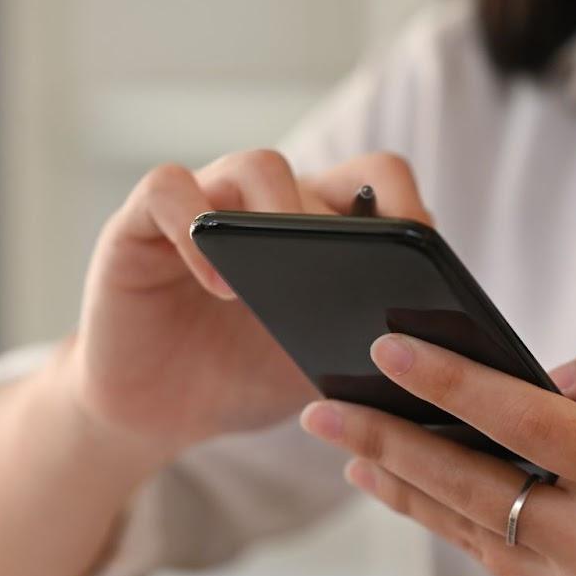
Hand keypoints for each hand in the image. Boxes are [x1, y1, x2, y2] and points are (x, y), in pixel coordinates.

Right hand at [63, 149, 433, 458]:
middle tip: (357, 268)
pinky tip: (220, 282)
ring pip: (255, 163)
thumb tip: (435, 344)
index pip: (375, 182)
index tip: (425, 260)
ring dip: (280, 210)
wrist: (157, 412)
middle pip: (322, 168)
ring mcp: (204, 206)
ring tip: (286, 270)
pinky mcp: (141, 223)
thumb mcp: (319, 365)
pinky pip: (170, 190)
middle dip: (346, 215)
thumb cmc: (244, 377)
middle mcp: (264, 203)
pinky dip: (197, 225)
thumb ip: (367, 341)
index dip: (406, 207)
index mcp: (317, 228)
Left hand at [300, 324, 575, 575]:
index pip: (520, 420)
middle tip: (323, 410)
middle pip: (467, 486)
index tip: (385, 350)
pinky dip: (487, 535)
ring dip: (409, 492)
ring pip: (472, 535)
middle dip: (384, 442)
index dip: (447, 382)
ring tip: (355, 453)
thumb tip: (545, 377)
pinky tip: (452, 501)